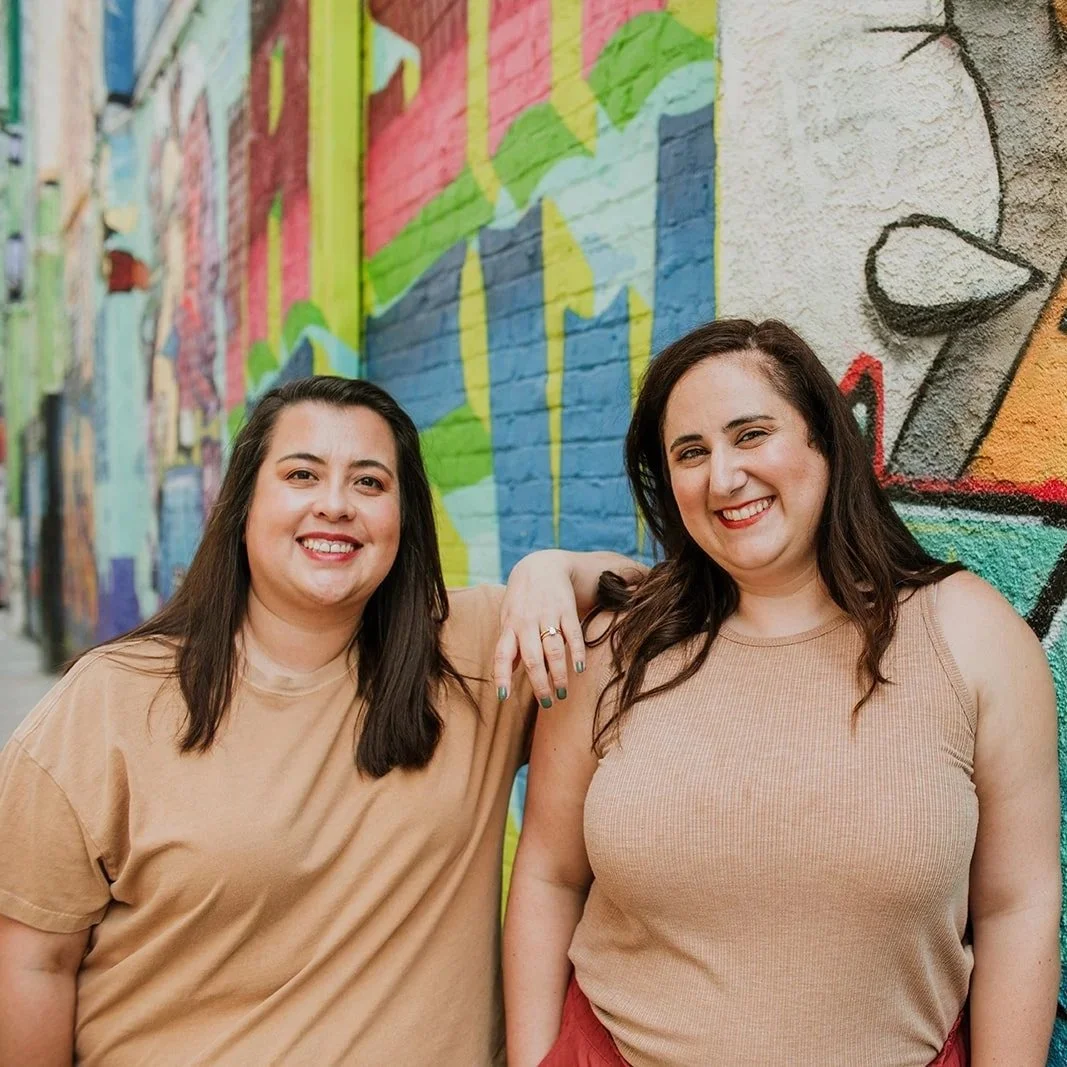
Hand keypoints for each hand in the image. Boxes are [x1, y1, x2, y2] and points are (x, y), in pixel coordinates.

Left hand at [494, 550, 586, 707]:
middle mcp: (526, 622)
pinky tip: (579, 669)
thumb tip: (507, 676)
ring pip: (554, 650)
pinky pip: (573, 634)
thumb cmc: (522, 599)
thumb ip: (509, 647)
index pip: (502, 654)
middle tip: (547, 702)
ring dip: (559, 674)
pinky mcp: (566, 609)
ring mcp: (547, 615)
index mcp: (510, 627)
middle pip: (533, 659)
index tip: (503, 697)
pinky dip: (577, 653)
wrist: (541, 565)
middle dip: (540, 684)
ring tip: (562, 692)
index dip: (502, 676)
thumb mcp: (508, 619)